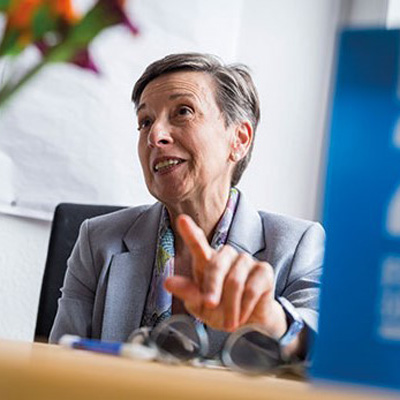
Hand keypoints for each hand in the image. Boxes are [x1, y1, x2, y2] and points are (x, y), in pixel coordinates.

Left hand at [164, 214, 286, 335]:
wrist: (248, 324)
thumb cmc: (220, 311)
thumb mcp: (199, 305)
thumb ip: (187, 291)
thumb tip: (168, 282)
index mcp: (207, 261)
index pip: (198, 244)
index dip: (190, 232)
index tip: (182, 220)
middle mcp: (227, 255)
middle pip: (216, 266)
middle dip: (212, 290)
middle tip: (210, 307)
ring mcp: (246, 260)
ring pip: (234, 282)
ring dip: (230, 306)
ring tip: (230, 321)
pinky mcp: (264, 270)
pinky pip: (251, 289)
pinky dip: (245, 307)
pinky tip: (243, 314)